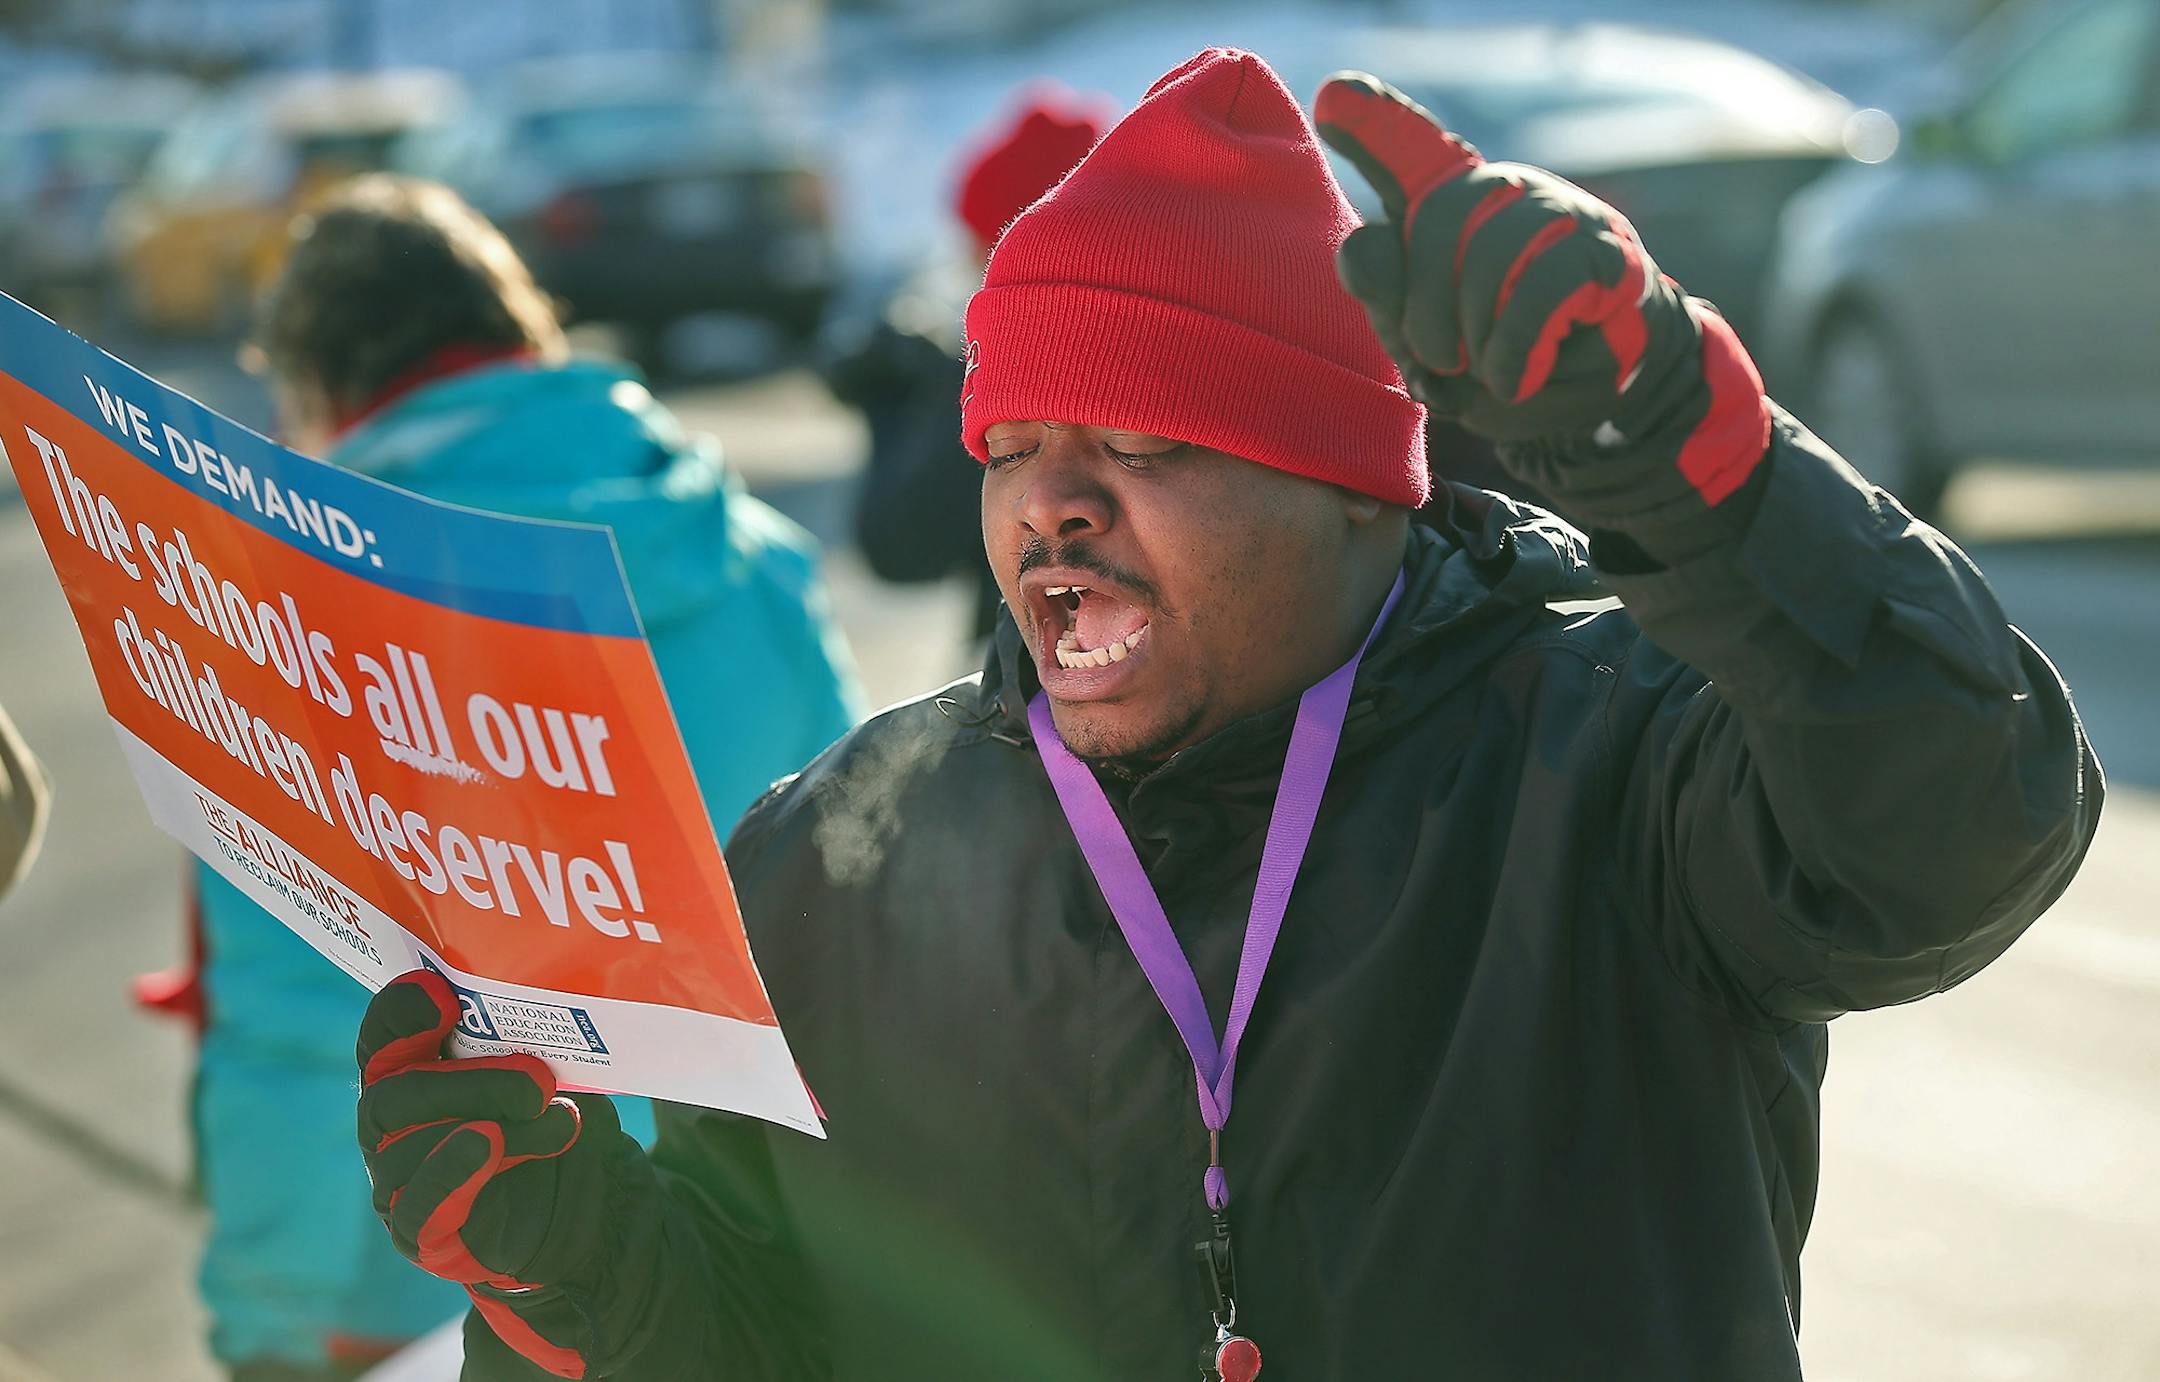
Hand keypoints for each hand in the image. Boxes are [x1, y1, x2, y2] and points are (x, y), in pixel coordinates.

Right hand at [358, 970, 647, 1376]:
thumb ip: (555, 1032)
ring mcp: (403, 1186)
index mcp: (415, 1075)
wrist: (593, 1212)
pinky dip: (453, 1172)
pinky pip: (419, 1208)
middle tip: (540, 1077)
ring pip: (409, 1149)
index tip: (441, 993)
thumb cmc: (562, 1124)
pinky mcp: (424, 1237)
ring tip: (554, 1115)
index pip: (384, 1040)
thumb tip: (606, 986)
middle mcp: (395, 1130)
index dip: (399, 1014)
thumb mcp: (564, 1070)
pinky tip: (491, 1144)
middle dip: (467, 1080)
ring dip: (486, 1120)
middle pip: (392, 1095)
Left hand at [1314, 72, 1768, 515]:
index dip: (1371, 122)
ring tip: (1488, 374)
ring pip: (1489, 254)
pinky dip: (1516, 348)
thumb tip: (1363, 245)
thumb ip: (1385, 300)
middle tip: (1440, 362)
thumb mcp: (1427, 346)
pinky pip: (1541, 288)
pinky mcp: (1603, 249)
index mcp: (1445, 205)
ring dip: (1477, 337)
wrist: (1600, 388)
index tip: (1333, 97)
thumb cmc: (1501, 359)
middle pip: (1433, 220)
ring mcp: (1554, 210)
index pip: (1406, 149)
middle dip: (1424, 313)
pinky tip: (1516, 377)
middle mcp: (1499, 190)